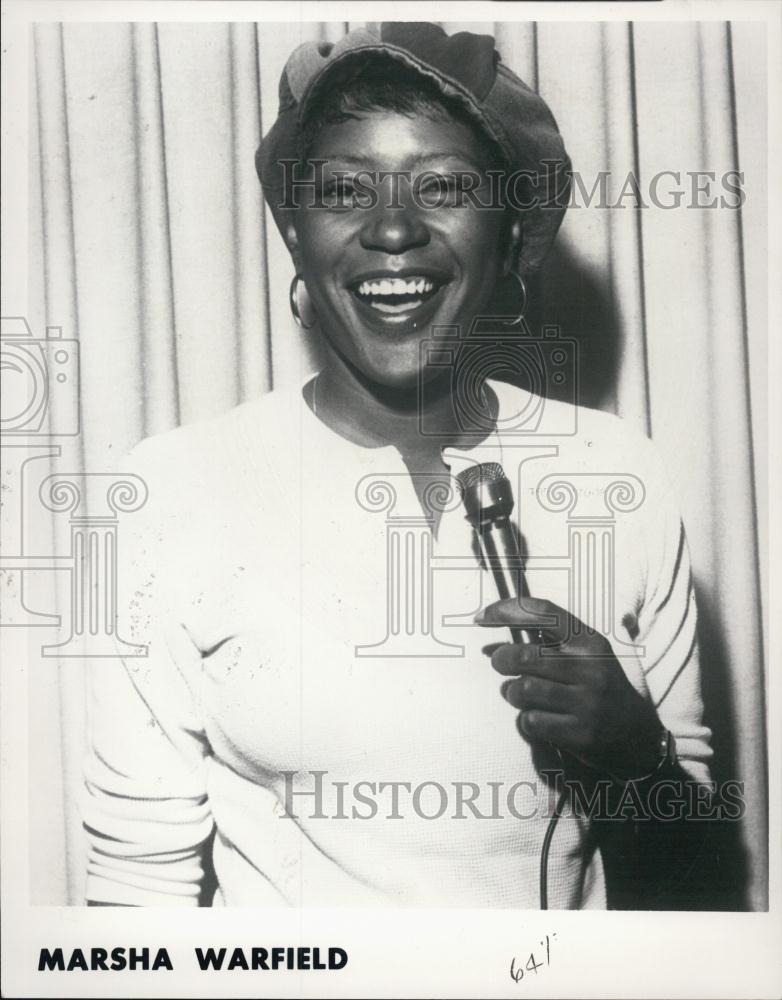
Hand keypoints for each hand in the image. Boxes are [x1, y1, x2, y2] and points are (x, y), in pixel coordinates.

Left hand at [476, 596, 662, 779]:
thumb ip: (543, 645)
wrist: (636, 736)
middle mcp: (591, 668)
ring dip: (511, 692)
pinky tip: (537, 719)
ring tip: (517, 694)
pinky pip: (530, 721)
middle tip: (499, 663)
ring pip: (523, 690)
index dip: (506, 610)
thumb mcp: (582, 657)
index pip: (543, 613)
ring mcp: (587, 702)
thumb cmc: (597, 688)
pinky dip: (525, 720)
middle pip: (524, 656)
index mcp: (590, 641)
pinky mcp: (581, 733)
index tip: (481, 616)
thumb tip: (489, 645)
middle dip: (501, 659)